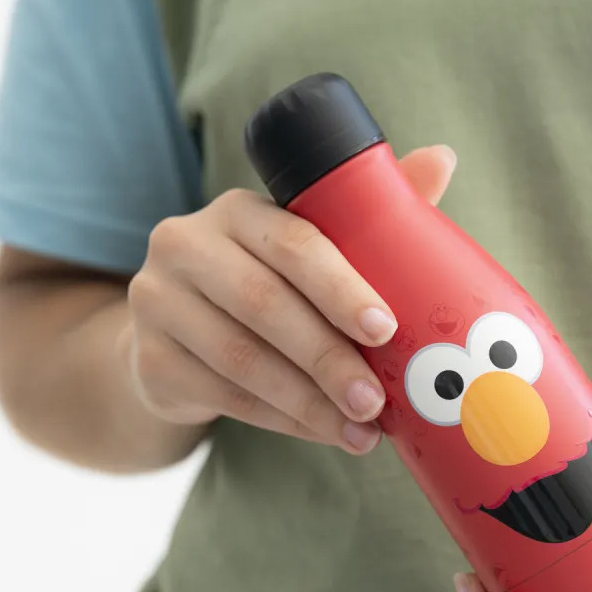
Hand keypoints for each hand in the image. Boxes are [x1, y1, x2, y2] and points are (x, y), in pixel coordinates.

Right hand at [125, 145, 456, 452]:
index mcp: (236, 211)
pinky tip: (320, 432)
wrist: (179, 336)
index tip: (384, 328)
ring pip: (241, 358)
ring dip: (309, 401)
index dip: (340, 286)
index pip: (291, 241)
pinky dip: (280, 420)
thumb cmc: (265, 283)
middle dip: (328, 358)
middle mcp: (184, 245)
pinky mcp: (148, 358)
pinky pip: (222, 395)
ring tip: (360, 431)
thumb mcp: (309, 247)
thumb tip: (443, 158)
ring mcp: (157, 302)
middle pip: (263, 303)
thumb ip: (367, 214)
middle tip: (376, 400)